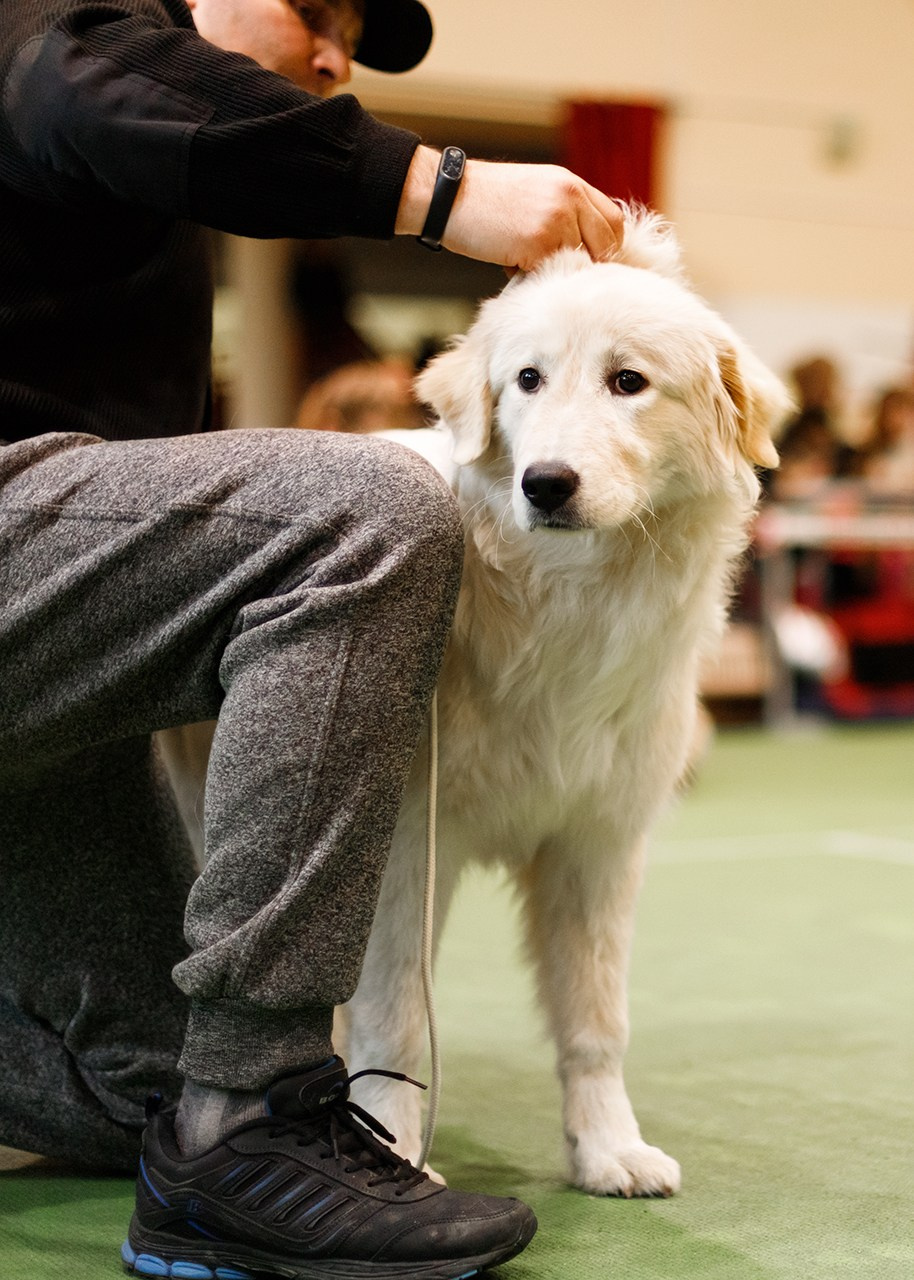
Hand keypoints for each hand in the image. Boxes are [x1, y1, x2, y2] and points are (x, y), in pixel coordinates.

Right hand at [396, 146, 623, 271]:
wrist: (448, 195)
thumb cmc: (486, 200)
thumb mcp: (535, 191)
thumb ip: (565, 211)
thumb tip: (586, 249)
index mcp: (572, 184)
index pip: (613, 221)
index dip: (606, 246)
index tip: (588, 261)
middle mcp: (570, 197)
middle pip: (608, 244)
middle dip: (590, 264)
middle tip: (561, 270)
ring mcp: (557, 219)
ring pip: (580, 261)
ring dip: (557, 269)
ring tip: (526, 260)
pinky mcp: (538, 242)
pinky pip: (550, 272)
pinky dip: (532, 275)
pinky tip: (510, 262)